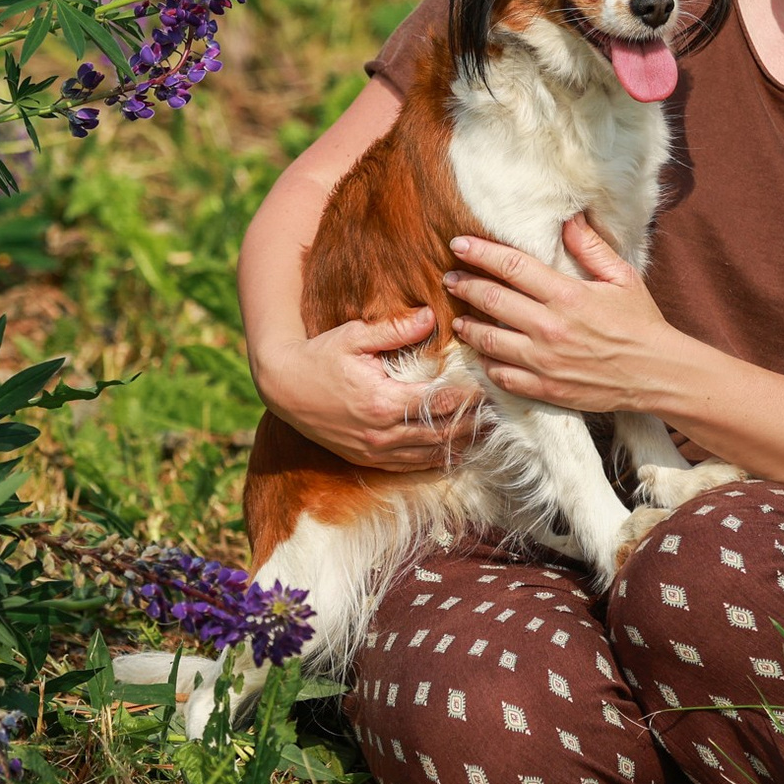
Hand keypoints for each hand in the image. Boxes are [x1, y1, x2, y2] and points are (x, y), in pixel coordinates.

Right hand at [250, 307, 480, 471]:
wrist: (283, 387)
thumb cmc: (319, 356)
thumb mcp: (353, 336)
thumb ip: (394, 329)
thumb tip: (431, 317)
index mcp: (381, 402)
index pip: (440, 403)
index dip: (470, 397)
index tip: (491, 386)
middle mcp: (381, 434)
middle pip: (442, 434)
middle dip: (474, 423)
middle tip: (501, 411)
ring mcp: (374, 451)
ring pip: (431, 455)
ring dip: (462, 444)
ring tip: (489, 431)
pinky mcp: (368, 460)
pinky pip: (412, 466)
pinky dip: (439, 459)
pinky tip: (459, 450)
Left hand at [444, 215, 684, 413]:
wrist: (657, 374)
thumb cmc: (640, 323)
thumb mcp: (622, 277)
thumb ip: (590, 247)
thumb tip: (568, 218)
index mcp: (568, 295)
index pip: (512, 267)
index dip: (481, 252)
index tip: (459, 243)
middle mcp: (550, 328)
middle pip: (491, 300)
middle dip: (463, 285)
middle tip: (450, 278)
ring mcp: (545, 362)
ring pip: (489, 340)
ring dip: (468, 327)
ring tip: (458, 319)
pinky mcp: (545, 389)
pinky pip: (502, 376)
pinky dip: (487, 364)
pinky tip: (482, 354)